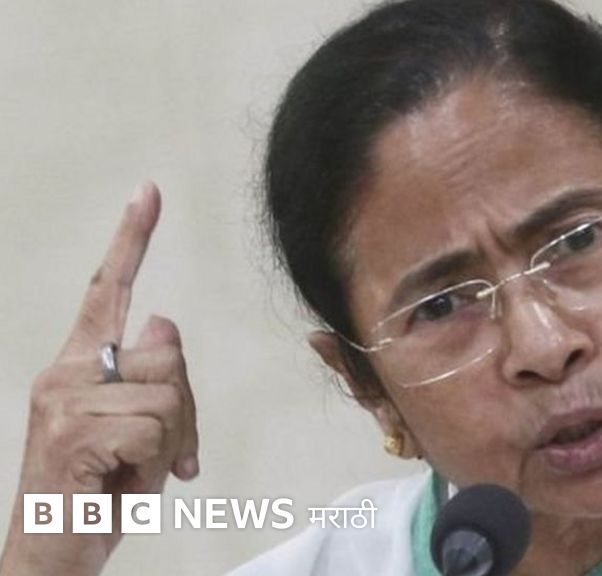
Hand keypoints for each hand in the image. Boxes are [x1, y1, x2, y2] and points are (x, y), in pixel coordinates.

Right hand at [0, 183, 199, 575]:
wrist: (52, 553)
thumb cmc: (99, 492)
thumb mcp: (137, 431)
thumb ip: (152, 379)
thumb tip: (162, 322)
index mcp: (79, 367)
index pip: (109, 291)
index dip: (131, 240)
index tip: (149, 192)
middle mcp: (64, 372)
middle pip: (169, 353)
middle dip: (184, 411)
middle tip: (158, 456)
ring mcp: (63, 400)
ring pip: (168, 395)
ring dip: (169, 445)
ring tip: (133, 474)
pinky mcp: (72, 432)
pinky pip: (155, 431)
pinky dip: (155, 467)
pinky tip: (122, 487)